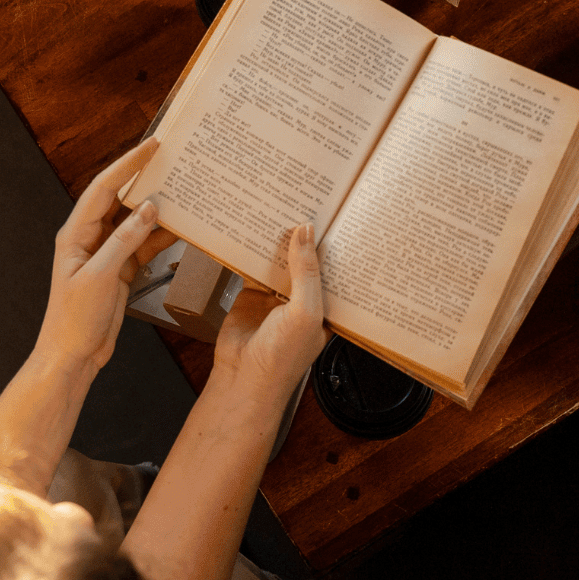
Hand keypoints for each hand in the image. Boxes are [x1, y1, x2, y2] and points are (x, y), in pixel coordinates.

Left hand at [39, 139, 176, 374]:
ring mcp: (107, 254)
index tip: (151, 146)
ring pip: (136, 221)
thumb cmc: (74, 319)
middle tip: (171, 159)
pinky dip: (161, 237)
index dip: (127, 164)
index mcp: (76, 233)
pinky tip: (181, 228)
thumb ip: (124, 240)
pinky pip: (144, 245)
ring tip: (183, 189)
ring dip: (157, 208)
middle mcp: (90, 238)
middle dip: (144, 179)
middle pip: (120, 199)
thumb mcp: (100, 276)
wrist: (72, 357)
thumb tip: (149, 209)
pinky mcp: (120, 270)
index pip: (104, 188)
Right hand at [212, 223, 326, 399]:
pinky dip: (252, 249)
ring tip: (282, 207)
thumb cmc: (283, 358)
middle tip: (308, 200)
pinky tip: (252, 228)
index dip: (335, 244)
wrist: (242, 379)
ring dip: (279, 240)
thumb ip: (306, 271)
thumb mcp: (305, 312)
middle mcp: (303, 299)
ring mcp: (276, 296)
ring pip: (280, 260)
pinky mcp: (251, 293)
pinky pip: (254, 265)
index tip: (336, 213)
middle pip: (306, 261)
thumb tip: (305, 232)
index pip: (334, 269)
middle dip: (305, 237)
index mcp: (326, 307)